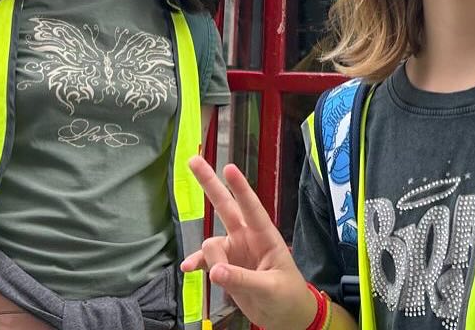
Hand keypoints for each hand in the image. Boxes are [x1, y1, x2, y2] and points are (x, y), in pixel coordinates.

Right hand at [181, 156, 317, 329]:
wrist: (285, 316)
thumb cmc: (287, 296)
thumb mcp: (270, 288)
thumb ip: (242, 279)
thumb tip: (215, 271)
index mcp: (265, 236)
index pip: (252, 207)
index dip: (240, 188)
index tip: (228, 168)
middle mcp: (247, 238)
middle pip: (225, 206)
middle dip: (210, 183)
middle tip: (193, 161)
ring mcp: (235, 251)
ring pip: (212, 242)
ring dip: (210, 258)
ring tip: (220, 277)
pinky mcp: (225, 266)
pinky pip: (205, 260)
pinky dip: (196, 263)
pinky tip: (188, 269)